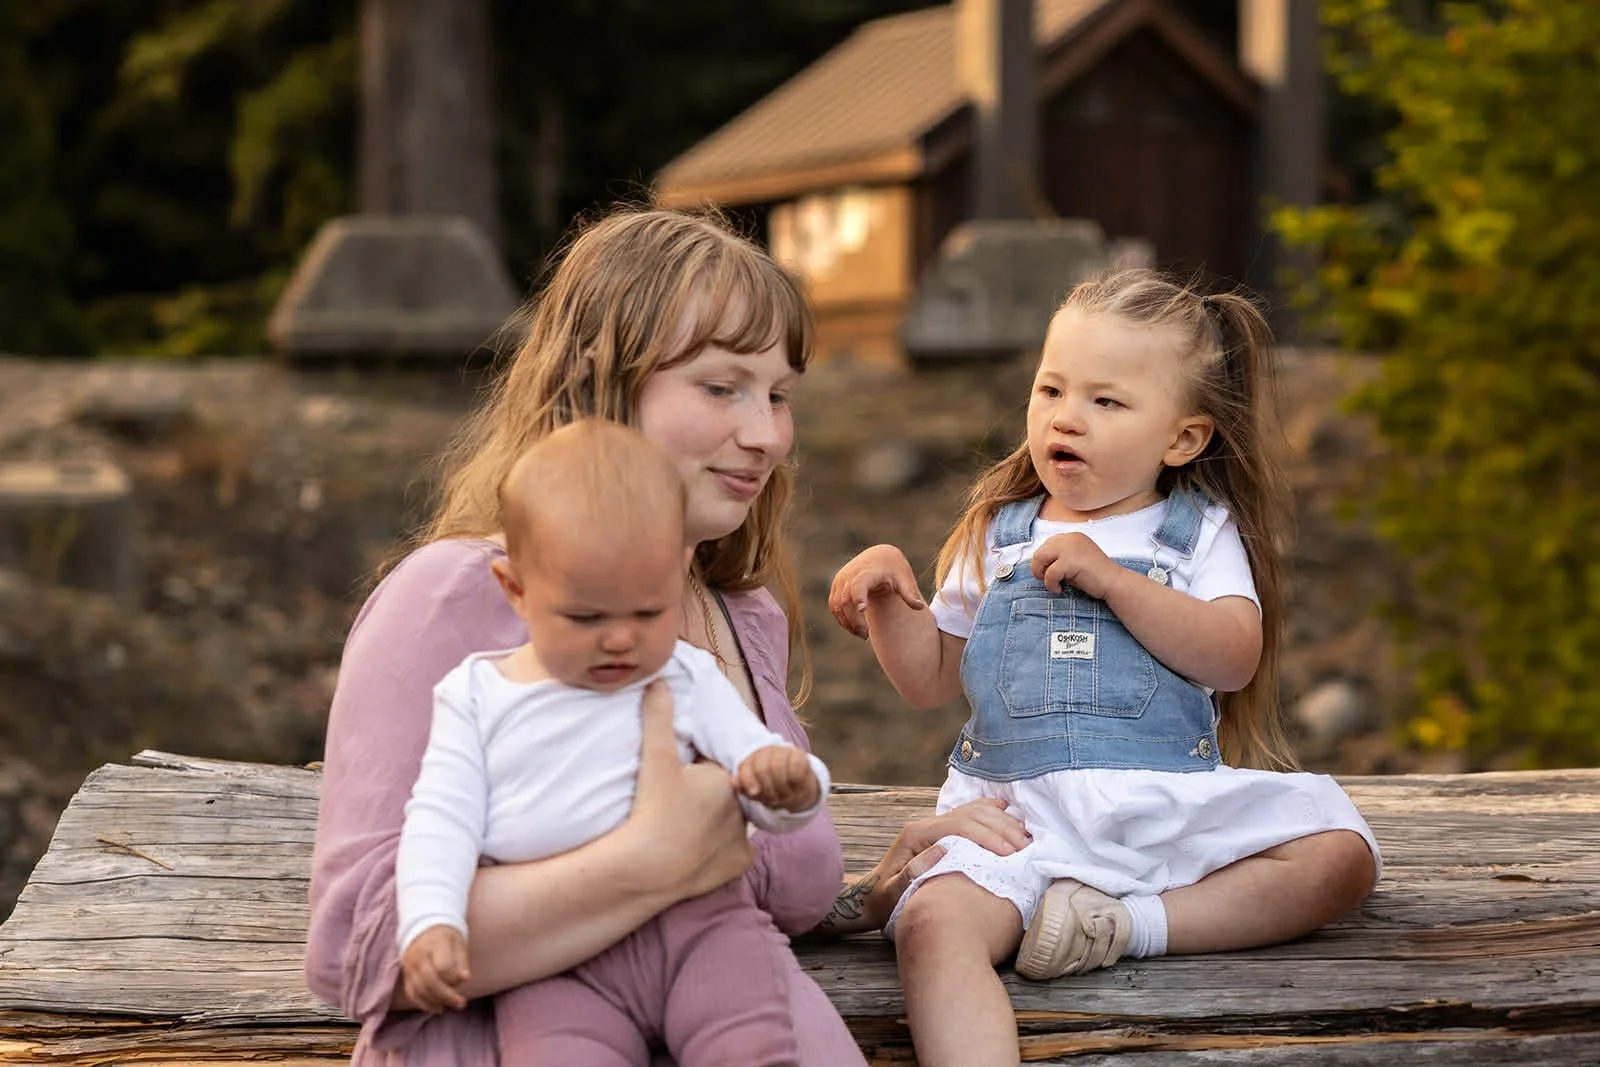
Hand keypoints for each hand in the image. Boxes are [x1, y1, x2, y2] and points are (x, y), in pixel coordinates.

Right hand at [401, 926, 469, 1013]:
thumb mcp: (458, 942)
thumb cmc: (446, 937)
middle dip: (446, 995)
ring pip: (419, 989)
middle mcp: (419, 956)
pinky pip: (412, 993)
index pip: (442, 966)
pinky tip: (436, 1008)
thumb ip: (462, 961)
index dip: (453, 977)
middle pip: (430, 980)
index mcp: (435, 944)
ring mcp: (410, 966)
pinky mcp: (406, 975)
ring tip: (450, 1007)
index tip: (463, 979)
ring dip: (436, 1002)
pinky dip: (423, 1004)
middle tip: (461, 1003)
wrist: (423, 928)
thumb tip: (465, 979)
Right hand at [623, 679, 753, 899]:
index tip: (680, 777)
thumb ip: (659, 717)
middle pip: (726, 793)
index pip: (716, 765)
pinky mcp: (739, 864)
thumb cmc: (652, 809)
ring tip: (686, 826)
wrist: (646, 867)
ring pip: (732, 822)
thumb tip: (660, 680)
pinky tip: (700, 850)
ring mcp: (743, 837)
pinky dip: (721, 852)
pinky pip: (734, 853)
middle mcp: (743, 805)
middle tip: (679, 802)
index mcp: (728, 776)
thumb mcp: (656, 758)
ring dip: (716, 822)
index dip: (698, 769)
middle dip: (709, 794)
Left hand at [737, 746, 819, 811]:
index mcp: (751, 759)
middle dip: (767, 789)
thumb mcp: (757, 792)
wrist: (799, 789)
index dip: (749, 782)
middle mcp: (765, 751)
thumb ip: (745, 787)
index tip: (754, 793)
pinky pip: (795, 767)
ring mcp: (782, 751)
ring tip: (784, 796)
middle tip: (773, 800)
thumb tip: (734, 783)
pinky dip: (795, 780)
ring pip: (777, 768)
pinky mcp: (798, 754)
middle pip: (761, 769)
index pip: (746, 768)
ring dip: (781, 788)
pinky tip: (796, 785)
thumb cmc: (774, 791)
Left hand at [821, 797, 1030, 933]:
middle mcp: (925, 824)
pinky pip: (969, 814)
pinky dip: (991, 813)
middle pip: (970, 815)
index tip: (1010, 854)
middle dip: (1001, 828)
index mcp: (916, 835)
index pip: (959, 826)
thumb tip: (942, 850)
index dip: (987, 836)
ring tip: (1025, 837)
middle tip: (1026, 847)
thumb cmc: (882, 901)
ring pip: (972, 811)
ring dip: (1001, 820)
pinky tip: (1009, 813)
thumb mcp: (892, 893)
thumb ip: (912, 873)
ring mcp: (933, 825)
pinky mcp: (939, 831)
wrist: (869, 898)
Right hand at [828, 544, 925, 638]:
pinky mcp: (836, 587)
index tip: (862, 610)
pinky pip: (834, 606)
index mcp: (866, 572)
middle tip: (866, 635)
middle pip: (846, 600)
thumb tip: (920, 607)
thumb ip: (909, 593)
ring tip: (863, 634)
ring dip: (847, 622)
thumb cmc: (894, 569)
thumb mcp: (903, 579)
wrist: (878, 557)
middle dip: (854, 620)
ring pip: (837, 605)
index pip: (859, 585)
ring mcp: (840, 581)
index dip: (859, 597)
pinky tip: (855, 628)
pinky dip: (842, 619)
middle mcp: (849, 575)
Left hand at [1031, 532, 1117, 598]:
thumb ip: (1060, 557)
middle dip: (1039, 567)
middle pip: (1040, 551)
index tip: (1048, 572)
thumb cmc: (1095, 576)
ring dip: (1042, 575)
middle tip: (1046, 580)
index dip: (1044, 560)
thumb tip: (1040, 565)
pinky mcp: (1070, 561)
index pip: (1047, 545)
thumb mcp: (1075, 560)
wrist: (1113, 582)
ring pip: (1040, 559)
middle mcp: (1070, 538)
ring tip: (1053, 584)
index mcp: (1072, 536)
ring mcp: (1070, 548)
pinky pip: (1049, 573)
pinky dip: (1050, 584)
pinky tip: (1060, 589)